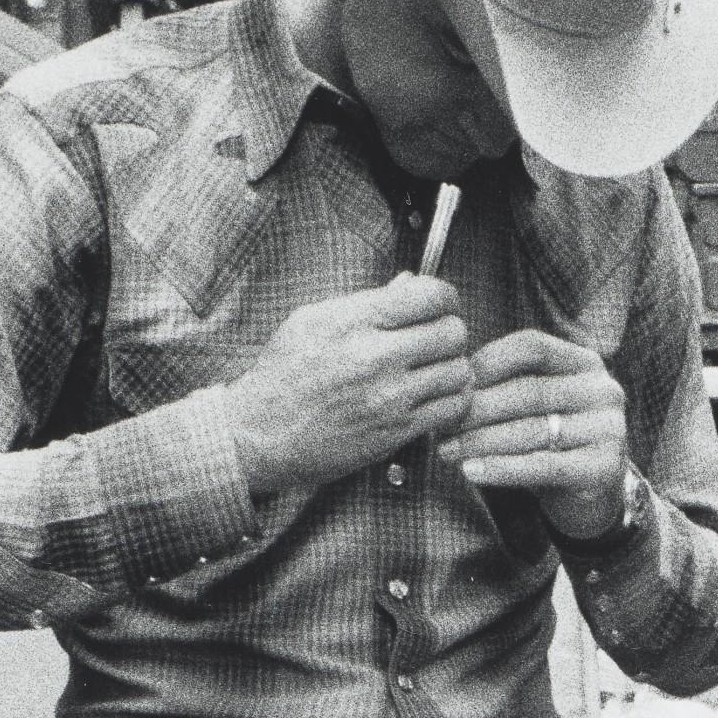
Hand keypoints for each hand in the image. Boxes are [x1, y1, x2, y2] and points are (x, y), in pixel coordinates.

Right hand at [222, 274, 469, 498]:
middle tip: (438, 340)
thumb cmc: (282, 376)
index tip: (440, 306)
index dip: (445, 297)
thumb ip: (366, 301)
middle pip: (453, 332)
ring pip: (459, 371)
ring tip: (435, 370)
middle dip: (450, 332)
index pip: (430, 296)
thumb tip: (407, 283)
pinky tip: (434, 397)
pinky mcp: (396, 431)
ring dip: (453, 368)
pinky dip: (451, 401)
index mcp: (354, 321)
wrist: (259, 434)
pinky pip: (451, 408)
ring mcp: (389, 397)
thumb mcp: (312, 321)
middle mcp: (375, 357)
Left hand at [438, 332, 627, 540]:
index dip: (488, 361)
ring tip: (448, 451)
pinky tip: (472, 471)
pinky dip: (501, 469)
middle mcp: (604, 390)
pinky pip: (542, 466)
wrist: (594, 496)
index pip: (532, 346)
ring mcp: (608, 429)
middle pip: (529, 391)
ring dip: (481, 441)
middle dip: (478, 408)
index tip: (454, 385)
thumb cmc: (554, 443)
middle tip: (442, 425)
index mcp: (586, 362)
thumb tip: (449, 386)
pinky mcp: (603, 467)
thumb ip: (507, 388)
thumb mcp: (537, 406)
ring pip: (532, 430)